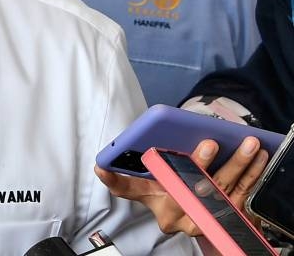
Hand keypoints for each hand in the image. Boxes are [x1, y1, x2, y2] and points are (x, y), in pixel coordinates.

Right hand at [95, 136, 268, 235]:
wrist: (204, 216)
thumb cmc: (174, 194)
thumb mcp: (151, 184)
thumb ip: (128, 176)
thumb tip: (103, 167)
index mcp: (156, 203)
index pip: (130, 190)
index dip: (116, 179)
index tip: (104, 166)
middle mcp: (180, 214)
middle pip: (188, 189)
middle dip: (199, 165)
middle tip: (207, 144)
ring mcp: (207, 216)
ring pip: (222, 189)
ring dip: (237, 164)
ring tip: (245, 144)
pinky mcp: (231, 214)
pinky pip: (243, 193)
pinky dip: (252, 173)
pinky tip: (257, 156)